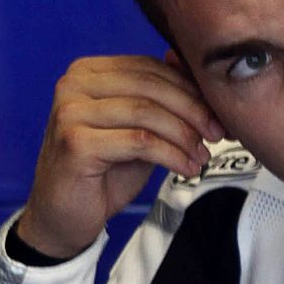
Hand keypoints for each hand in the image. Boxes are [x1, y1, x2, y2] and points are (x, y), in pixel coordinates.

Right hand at [17, 55, 225, 259]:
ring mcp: (70, 112)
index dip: (191, 89)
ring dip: (185, 136)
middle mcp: (74, 85)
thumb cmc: (105, 168)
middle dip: (194, 111)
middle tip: (218, 134)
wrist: (64, 214)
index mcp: (89, 71)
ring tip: (202, 155)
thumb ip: (160, 98)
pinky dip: (172, 154)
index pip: (151, 68)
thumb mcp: (140, 126)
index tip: (219, 113)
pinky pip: (140, 142)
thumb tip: (193, 69)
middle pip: (152, 87)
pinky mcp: (75, 142)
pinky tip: (187, 168)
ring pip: (148, 113)